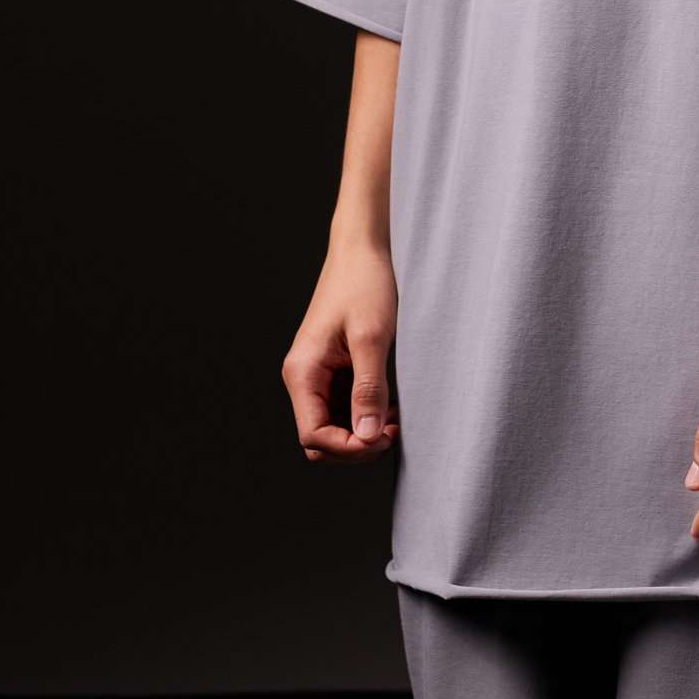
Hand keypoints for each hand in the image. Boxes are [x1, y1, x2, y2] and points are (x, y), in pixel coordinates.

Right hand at [282, 237, 400, 460]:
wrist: (361, 251)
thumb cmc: (364, 284)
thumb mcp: (372, 338)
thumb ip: (369, 389)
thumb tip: (368, 435)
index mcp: (302, 372)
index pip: (314, 435)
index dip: (348, 447)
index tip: (383, 438)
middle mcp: (303, 378)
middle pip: (320, 439)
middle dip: (355, 445)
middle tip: (393, 432)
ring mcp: (317, 376)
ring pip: (333, 427)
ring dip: (362, 432)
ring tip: (395, 420)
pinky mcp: (333, 371)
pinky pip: (343, 408)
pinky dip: (365, 414)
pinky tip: (390, 407)